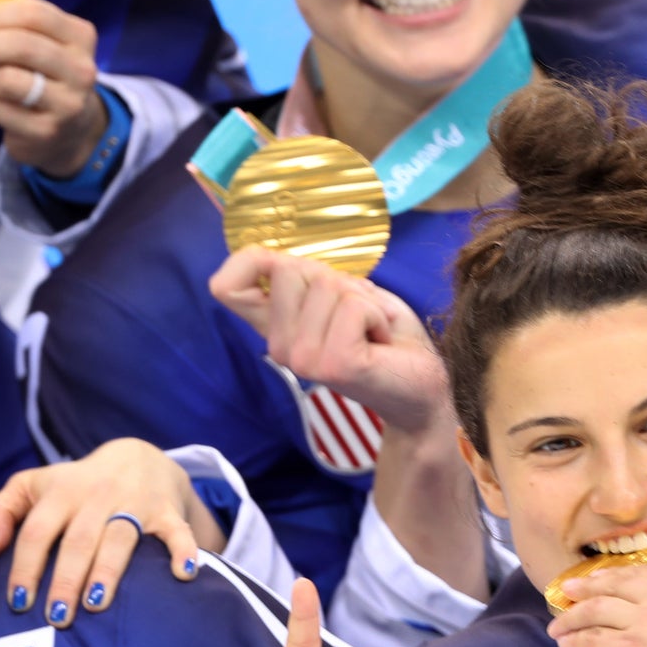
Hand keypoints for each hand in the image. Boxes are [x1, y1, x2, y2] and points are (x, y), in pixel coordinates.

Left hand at [0, 0, 106, 176]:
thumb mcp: (44, 47)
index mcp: (79, 37)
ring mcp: (67, 103)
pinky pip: (0, 109)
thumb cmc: (47, 79)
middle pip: (22, 45)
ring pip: (9, 79)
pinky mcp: (48, 131)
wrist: (71, 133)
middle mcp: (80, 69)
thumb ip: (14, 30)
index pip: (34, 14)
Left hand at [0, 439, 218, 625]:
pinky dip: (183, 550)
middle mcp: (96, 496)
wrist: (137, 458)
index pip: (37, 531)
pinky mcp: (167, 512)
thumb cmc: (74, 486)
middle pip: (79, 540)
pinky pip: (177, 531)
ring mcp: (134, 504)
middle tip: (56, 617)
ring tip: (97, 604)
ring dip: (108, 571)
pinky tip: (183, 574)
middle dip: (66, 578)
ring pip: (120, 538)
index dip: (25, 566)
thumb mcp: (31, 486)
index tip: (18, 602)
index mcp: (60, 493)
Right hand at [209, 248, 449, 433]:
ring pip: (325, 285)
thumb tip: (278, 260)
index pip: (227, 287)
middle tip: (355, 314)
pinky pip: (353, 307)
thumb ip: (306, 278)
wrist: (420, 386)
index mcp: (276, 328)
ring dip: (362, 300)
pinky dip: (376, 314)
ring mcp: (302, 359)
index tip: (281, 266)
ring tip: (370, 330)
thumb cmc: (383, 336)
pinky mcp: (332, 365)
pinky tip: (379, 341)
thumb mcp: (341, 294)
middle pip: (287, 269)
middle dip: (333, 278)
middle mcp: (280, 347)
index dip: (247, 261)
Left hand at [546, 566, 646, 646]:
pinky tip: (567, 645)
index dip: (612, 576)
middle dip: (584, 588)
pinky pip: (590, 639)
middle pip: (614, 585)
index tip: (596, 580)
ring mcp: (646, 621)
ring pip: (595, 609)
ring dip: (571, 617)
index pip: (641, 571)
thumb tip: (639, 606)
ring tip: (558, 627)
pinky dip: (574, 641)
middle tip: (566, 593)